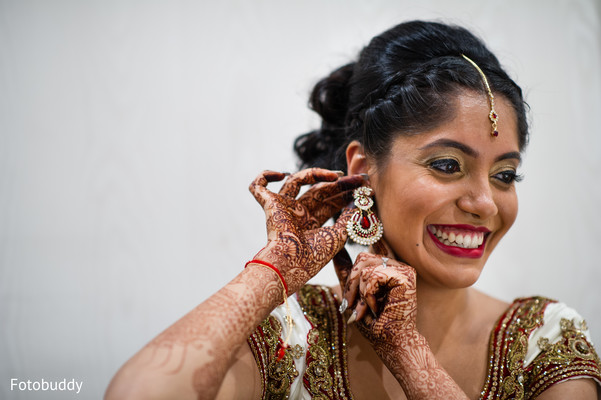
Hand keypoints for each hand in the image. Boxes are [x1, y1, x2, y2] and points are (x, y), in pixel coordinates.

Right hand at [249, 168, 364, 293]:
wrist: (292, 263)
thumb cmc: (313, 256)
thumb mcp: (339, 234)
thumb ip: (350, 217)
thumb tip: (360, 201)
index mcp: (311, 223)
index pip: (329, 201)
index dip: (344, 191)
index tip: (363, 184)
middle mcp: (296, 213)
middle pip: (317, 190)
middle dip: (339, 183)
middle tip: (358, 178)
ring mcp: (282, 207)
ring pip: (295, 181)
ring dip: (316, 173)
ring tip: (336, 175)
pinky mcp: (268, 204)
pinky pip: (258, 185)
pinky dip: (266, 175)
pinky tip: (282, 173)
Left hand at [334, 244, 468, 398]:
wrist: (389, 340)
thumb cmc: (373, 322)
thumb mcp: (354, 294)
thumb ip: (347, 273)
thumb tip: (335, 253)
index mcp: (386, 267)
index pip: (365, 252)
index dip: (354, 251)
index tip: (344, 247)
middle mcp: (396, 265)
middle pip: (362, 258)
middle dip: (351, 283)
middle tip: (350, 304)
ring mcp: (403, 269)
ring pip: (366, 266)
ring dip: (359, 292)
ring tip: (365, 309)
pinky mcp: (405, 277)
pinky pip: (374, 276)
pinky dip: (368, 295)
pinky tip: (376, 308)